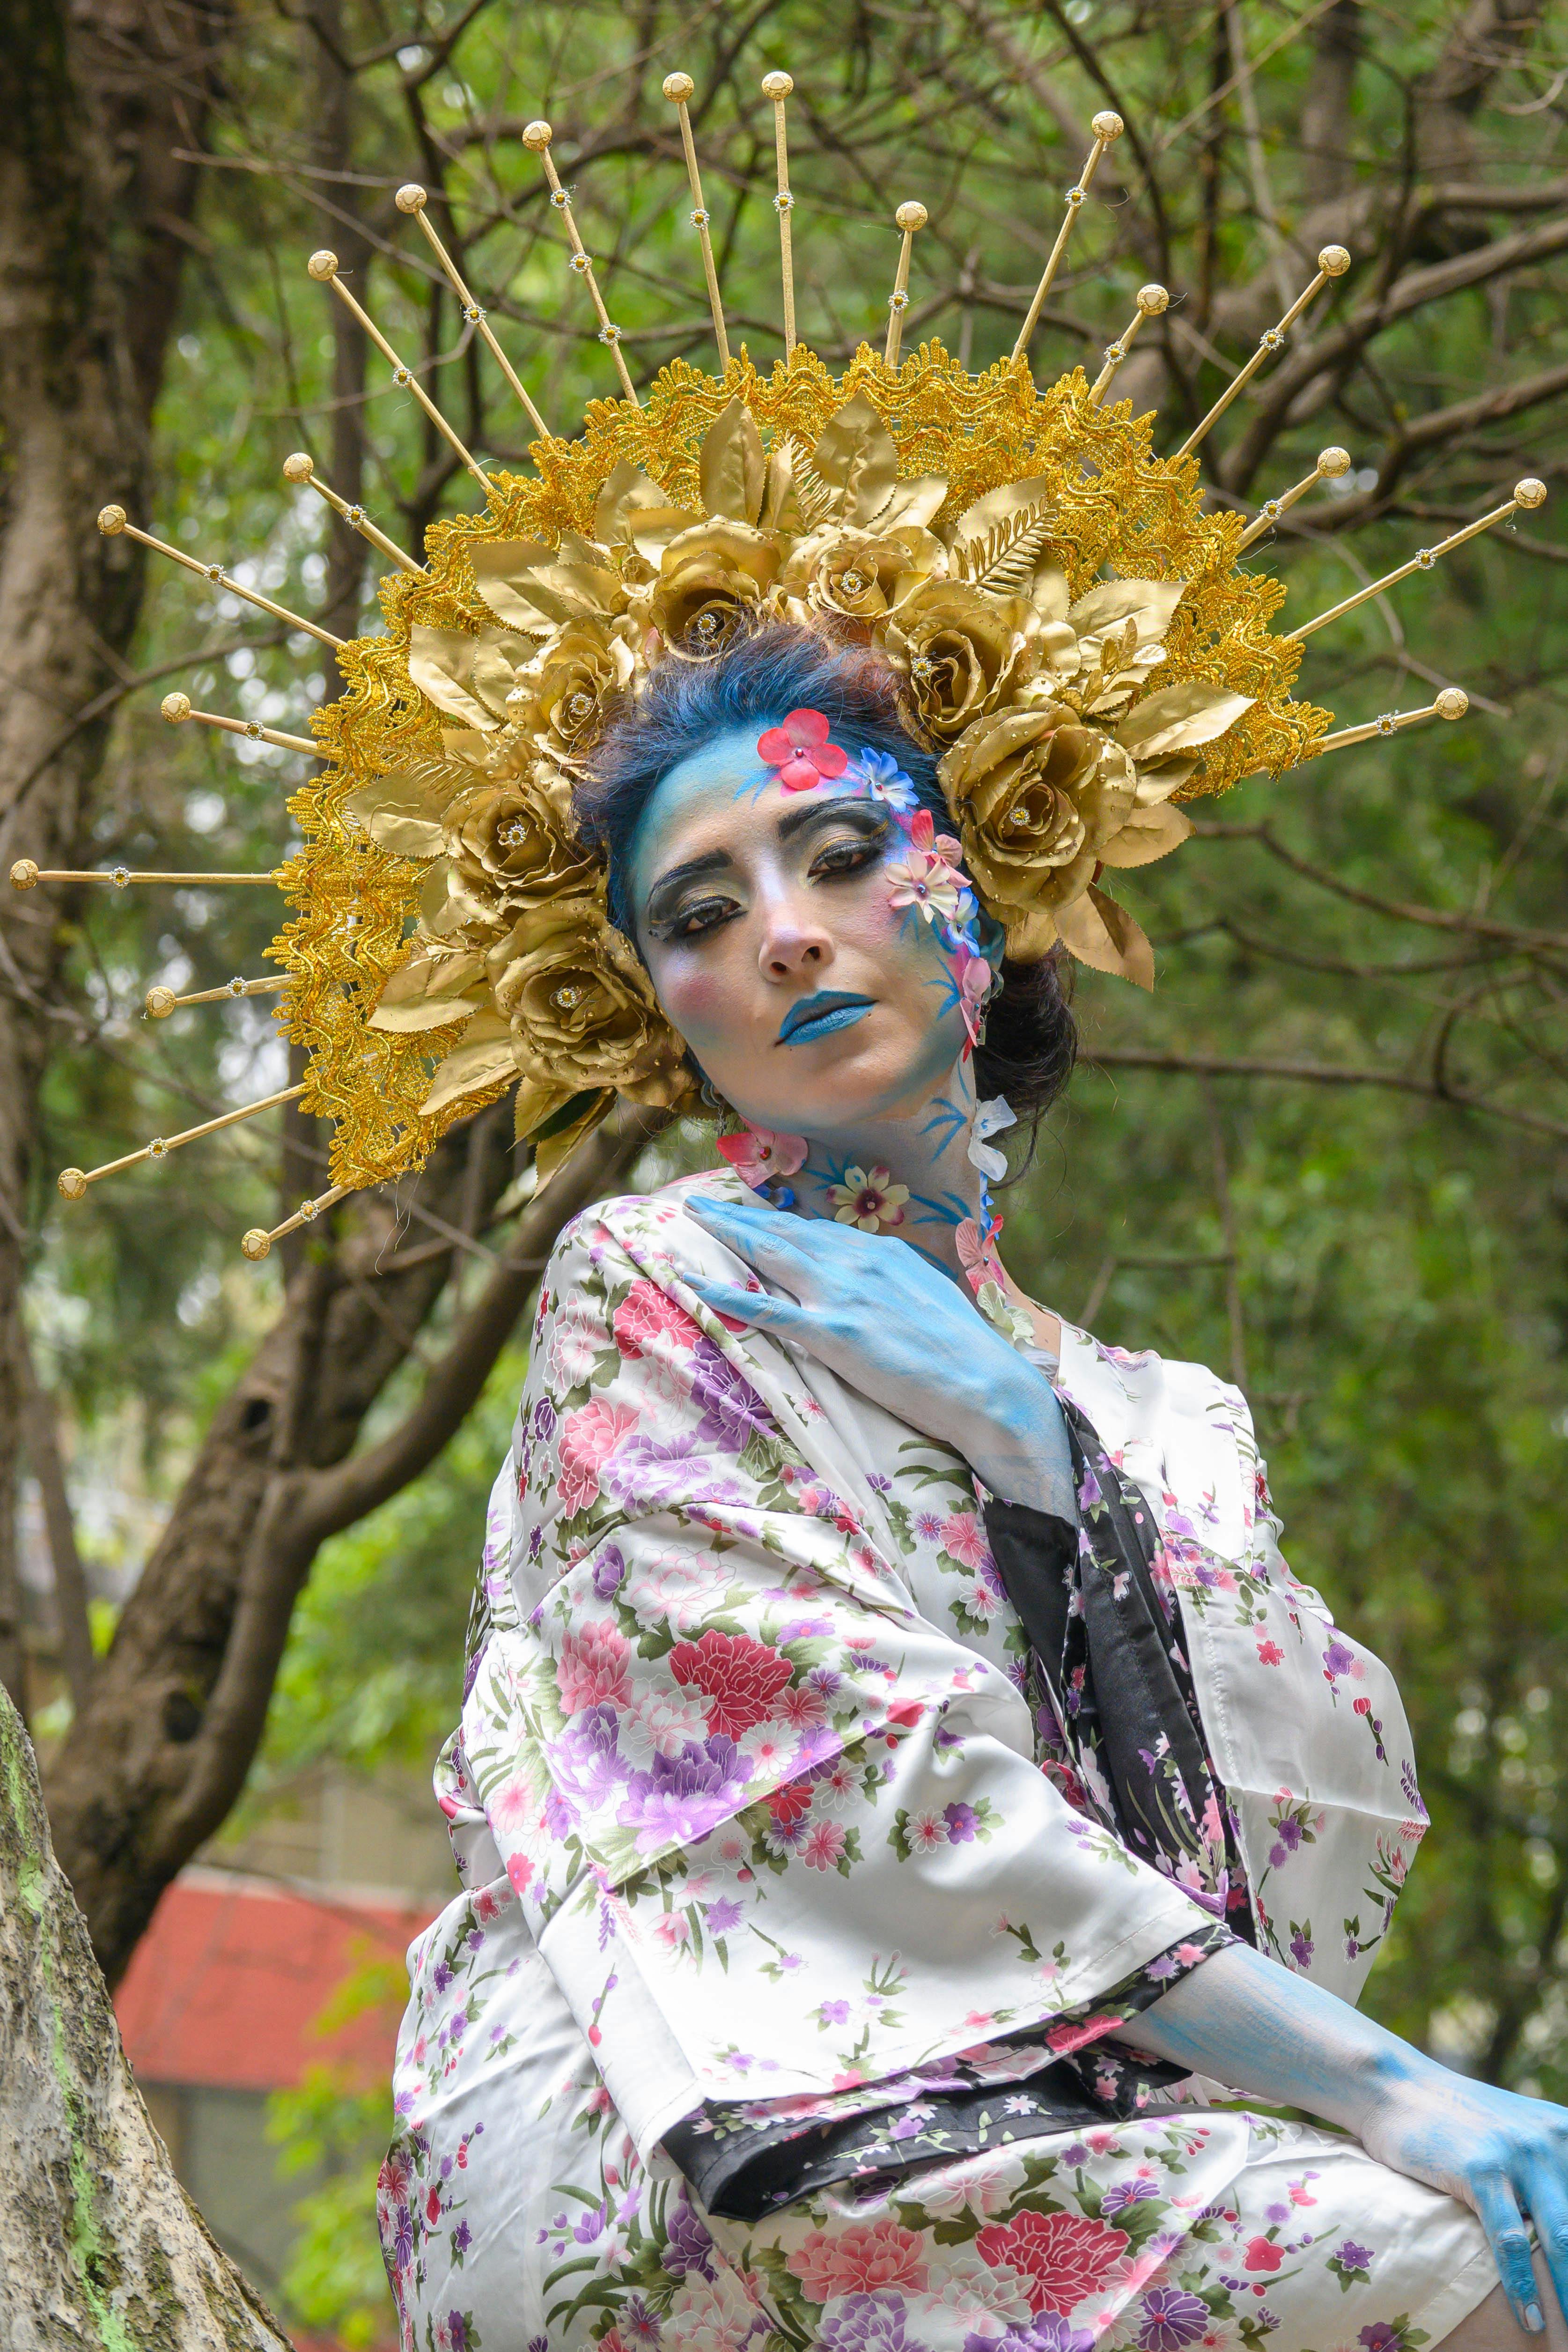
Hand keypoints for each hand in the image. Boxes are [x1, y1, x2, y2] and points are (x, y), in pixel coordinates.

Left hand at [683, 1194, 1075, 1518]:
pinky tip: (689, 1278)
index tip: (747, 1212)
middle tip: (699, 1202)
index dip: (776, 1219)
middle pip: (785, 1229)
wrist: (988, 1388)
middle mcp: (859, 1262)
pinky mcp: (832, 1333)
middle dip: (738, 1214)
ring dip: (725, 1233)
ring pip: (769, 1253)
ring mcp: (844, 1294)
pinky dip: (722, 1290)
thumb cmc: (964, 1356)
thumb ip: (893, 1286)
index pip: (817, 1229)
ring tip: (689, 1219)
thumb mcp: (928, 1301)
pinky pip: (763, 1307)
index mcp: (884, 1253)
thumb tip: (875, 1290)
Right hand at [1358, 2068, 1567, 2335]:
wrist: (1397, 2087)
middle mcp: (1553, 2139)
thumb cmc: (1461, 2123)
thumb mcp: (1521, 2137)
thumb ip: (1551, 2172)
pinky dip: (1523, 2286)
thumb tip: (1560, 2236)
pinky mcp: (1480, 2169)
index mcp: (1567, 2133)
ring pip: (1562, 2239)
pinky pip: (1511, 2240)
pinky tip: (1531, 2319)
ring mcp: (1517, 2153)